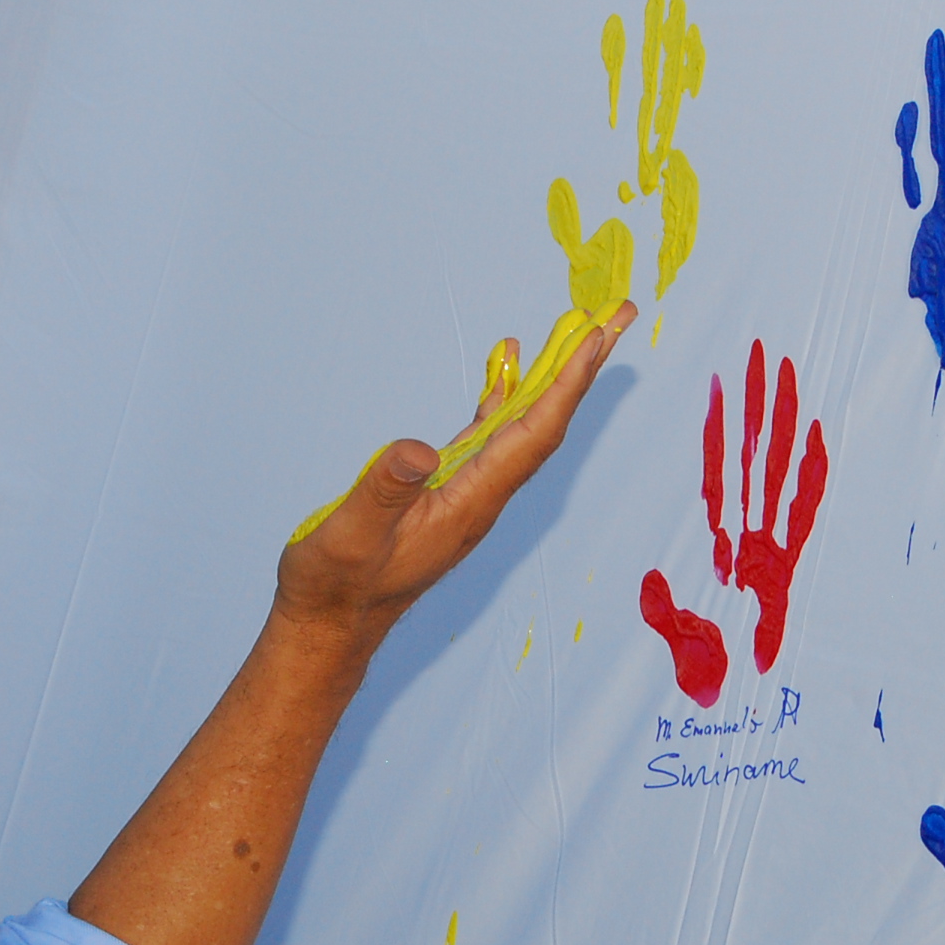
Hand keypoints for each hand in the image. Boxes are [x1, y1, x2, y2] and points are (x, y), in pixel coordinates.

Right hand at [70, 298, 635, 944]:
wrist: (327, 631)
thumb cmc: (333, 588)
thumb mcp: (347, 536)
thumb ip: (381, 490)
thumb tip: (416, 450)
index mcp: (468, 503)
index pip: (534, 430)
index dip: (568, 379)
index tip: (599, 334)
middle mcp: (480, 497)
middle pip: (546, 420)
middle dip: (581, 366)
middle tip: (617, 312)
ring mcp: (467, 495)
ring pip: (523, 425)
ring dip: (551, 375)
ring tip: (578, 327)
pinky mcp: (446, 494)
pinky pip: (491, 435)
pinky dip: (505, 395)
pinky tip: (505, 366)